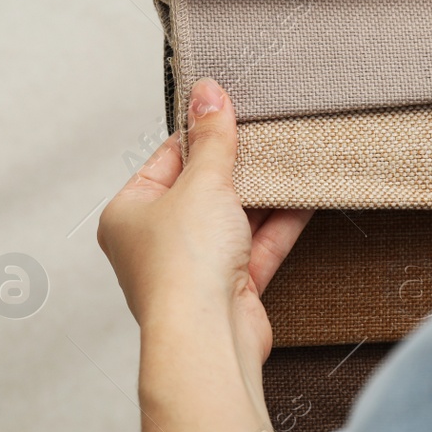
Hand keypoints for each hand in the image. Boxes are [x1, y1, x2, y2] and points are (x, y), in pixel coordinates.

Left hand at [98, 77, 311, 431]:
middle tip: (264, 132)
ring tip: (290, 158)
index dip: (198, 135)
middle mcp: (155, 243)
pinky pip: (257, 247)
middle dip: (235, 166)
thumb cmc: (182, 268)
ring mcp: (193, 268)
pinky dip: (279, 224)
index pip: (165, 160)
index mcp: (128, 214)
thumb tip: (207, 92)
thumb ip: (212, 139)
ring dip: (262, 194)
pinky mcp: (230, 290)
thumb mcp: (201, 183)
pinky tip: (303, 196)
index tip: (227, 110)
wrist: (207, 339)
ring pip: (233, 220)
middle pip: (201, 190)